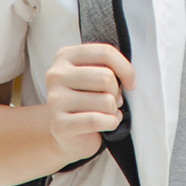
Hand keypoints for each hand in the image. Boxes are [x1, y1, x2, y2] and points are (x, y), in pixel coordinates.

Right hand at [43, 40, 133, 163]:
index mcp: (65, 56)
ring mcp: (55, 100)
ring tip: (105, 113)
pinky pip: (96, 121)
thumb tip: (128, 80)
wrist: (68, 133)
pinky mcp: (58, 124)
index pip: (105, 52)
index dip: (125, 69)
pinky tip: (105, 125)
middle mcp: (56, 75)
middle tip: (111, 101)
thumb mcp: (96, 76)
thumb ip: (109, 68)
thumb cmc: (87, 101)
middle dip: (116, 93)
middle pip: (106, 77)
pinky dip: (110, 123)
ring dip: (113, 111)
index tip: (130, 83)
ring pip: (105, 101)